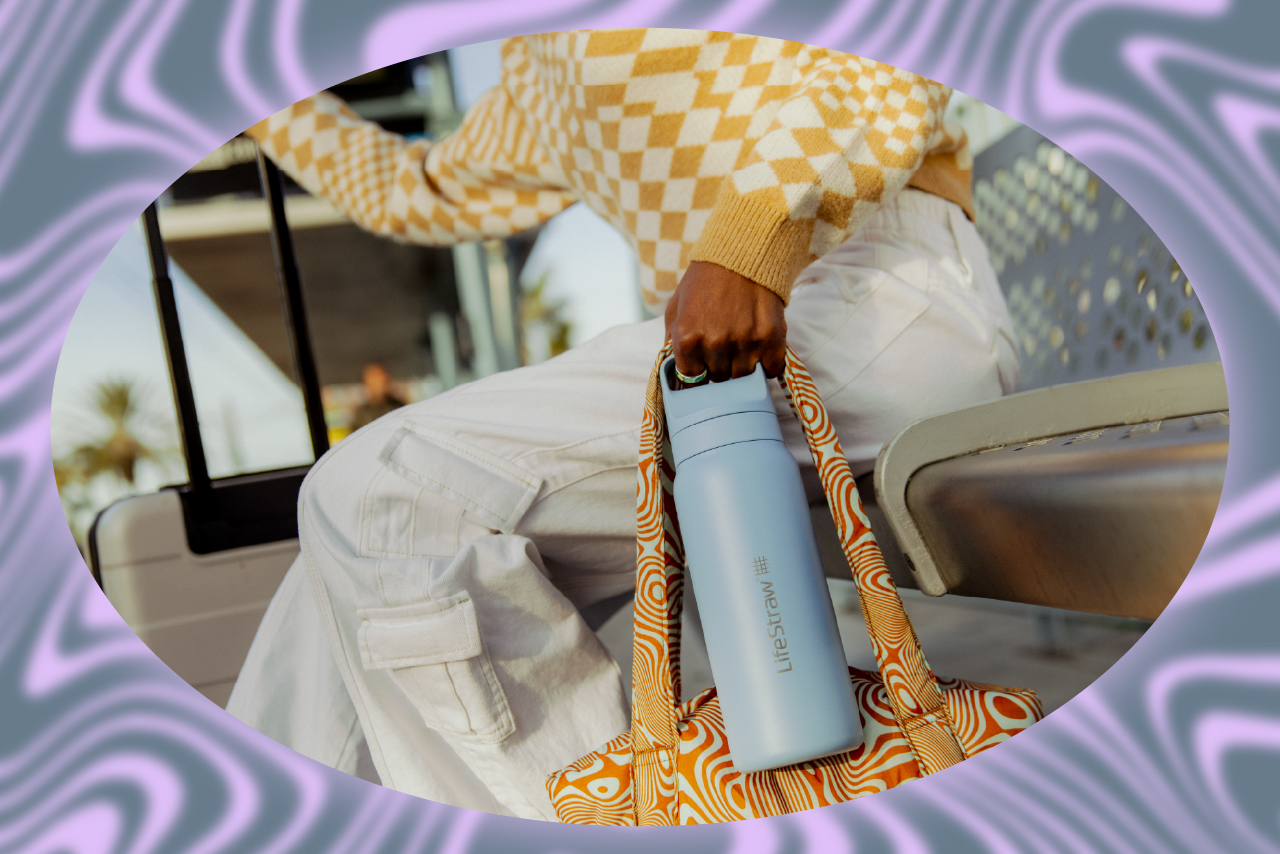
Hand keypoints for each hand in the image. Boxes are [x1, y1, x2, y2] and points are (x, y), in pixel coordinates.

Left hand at [664, 261, 785, 383]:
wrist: (741, 253)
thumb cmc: (705, 280)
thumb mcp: (676, 307)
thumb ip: (671, 341)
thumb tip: (674, 372)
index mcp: (687, 339)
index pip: (692, 379)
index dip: (700, 369)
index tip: (705, 361)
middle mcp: (714, 344)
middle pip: (720, 378)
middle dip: (721, 365)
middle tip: (726, 343)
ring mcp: (744, 343)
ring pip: (744, 376)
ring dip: (744, 364)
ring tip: (743, 341)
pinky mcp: (770, 339)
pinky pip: (771, 370)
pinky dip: (769, 364)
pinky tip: (762, 347)